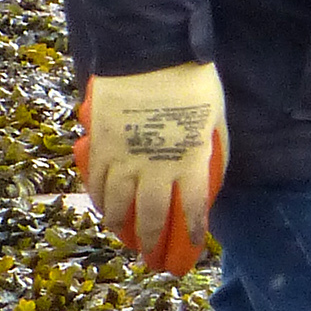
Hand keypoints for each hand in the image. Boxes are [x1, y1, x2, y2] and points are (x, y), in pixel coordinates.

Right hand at [77, 63, 227, 274]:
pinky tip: (101, 205)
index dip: (192, 230)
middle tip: (149, 257)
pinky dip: (98, 198)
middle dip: (150, 241)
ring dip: (120, 225)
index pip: (192, 208)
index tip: (193, 245)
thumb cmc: (191, 80)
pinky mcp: (102, 144)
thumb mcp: (214, 115)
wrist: (150, 53)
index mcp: (189, 161)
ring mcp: (125, 158)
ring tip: (122, 235)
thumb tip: (212, 164)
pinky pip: (96, 180)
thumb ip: (211, 144)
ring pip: (118, 204)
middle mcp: (156, 167)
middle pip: (150, 215)